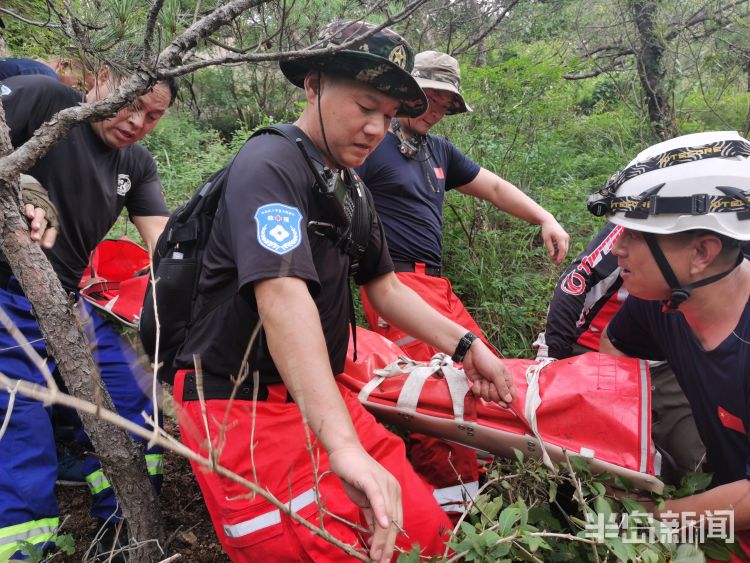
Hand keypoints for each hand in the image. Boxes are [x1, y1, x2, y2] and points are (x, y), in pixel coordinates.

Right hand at [20, 175, 57, 248]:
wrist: (34, 197)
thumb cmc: (38, 218)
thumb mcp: (40, 227)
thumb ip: (41, 236)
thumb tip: (40, 247)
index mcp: (50, 223)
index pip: (51, 231)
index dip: (49, 239)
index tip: (46, 246)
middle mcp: (46, 216)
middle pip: (44, 224)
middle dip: (40, 232)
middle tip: (35, 238)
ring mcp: (38, 208)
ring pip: (40, 214)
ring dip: (37, 221)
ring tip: (35, 227)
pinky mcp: (30, 202)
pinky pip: (30, 206)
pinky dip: (30, 210)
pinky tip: (29, 215)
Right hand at [328, 445, 402, 562]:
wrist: (344, 452)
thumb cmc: (354, 475)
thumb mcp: (365, 500)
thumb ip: (372, 516)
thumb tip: (375, 535)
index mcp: (394, 494)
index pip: (396, 523)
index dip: (390, 542)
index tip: (384, 558)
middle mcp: (393, 489)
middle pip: (394, 522)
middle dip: (387, 545)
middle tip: (382, 562)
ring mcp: (384, 484)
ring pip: (386, 515)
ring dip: (381, 538)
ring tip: (376, 555)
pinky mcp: (371, 480)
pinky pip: (378, 499)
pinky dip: (380, 513)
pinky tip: (381, 526)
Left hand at [462, 341, 515, 406]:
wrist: (470, 353)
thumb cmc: (486, 360)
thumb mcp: (496, 373)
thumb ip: (503, 388)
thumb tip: (509, 401)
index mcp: (506, 380)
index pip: (511, 396)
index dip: (508, 401)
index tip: (504, 403)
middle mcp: (498, 385)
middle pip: (498, 399)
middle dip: (492, 392)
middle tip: (490, 383)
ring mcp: (488, 386)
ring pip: (488, 398)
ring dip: (483, 389)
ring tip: (483, 379)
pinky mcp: (479, 386)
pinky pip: (479, 395)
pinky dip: (476, 388)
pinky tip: (477, 381)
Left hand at [540, 217, 569, 264]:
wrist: (549, 221)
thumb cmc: (546, 230)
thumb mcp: (546, 239)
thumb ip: (549, 247)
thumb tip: (552, 255)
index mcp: (561, 237)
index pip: (562, 250)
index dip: (560, 257)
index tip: (557, 262)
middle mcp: (566, 237)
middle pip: (565, 250)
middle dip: (560, 258)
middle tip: (555, 263)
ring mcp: (567, 238)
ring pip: (565, 249)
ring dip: (560, 255)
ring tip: (553, 260)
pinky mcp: (566, 238)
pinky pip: (564, 246)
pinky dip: (560, 251)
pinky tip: (555, 255)